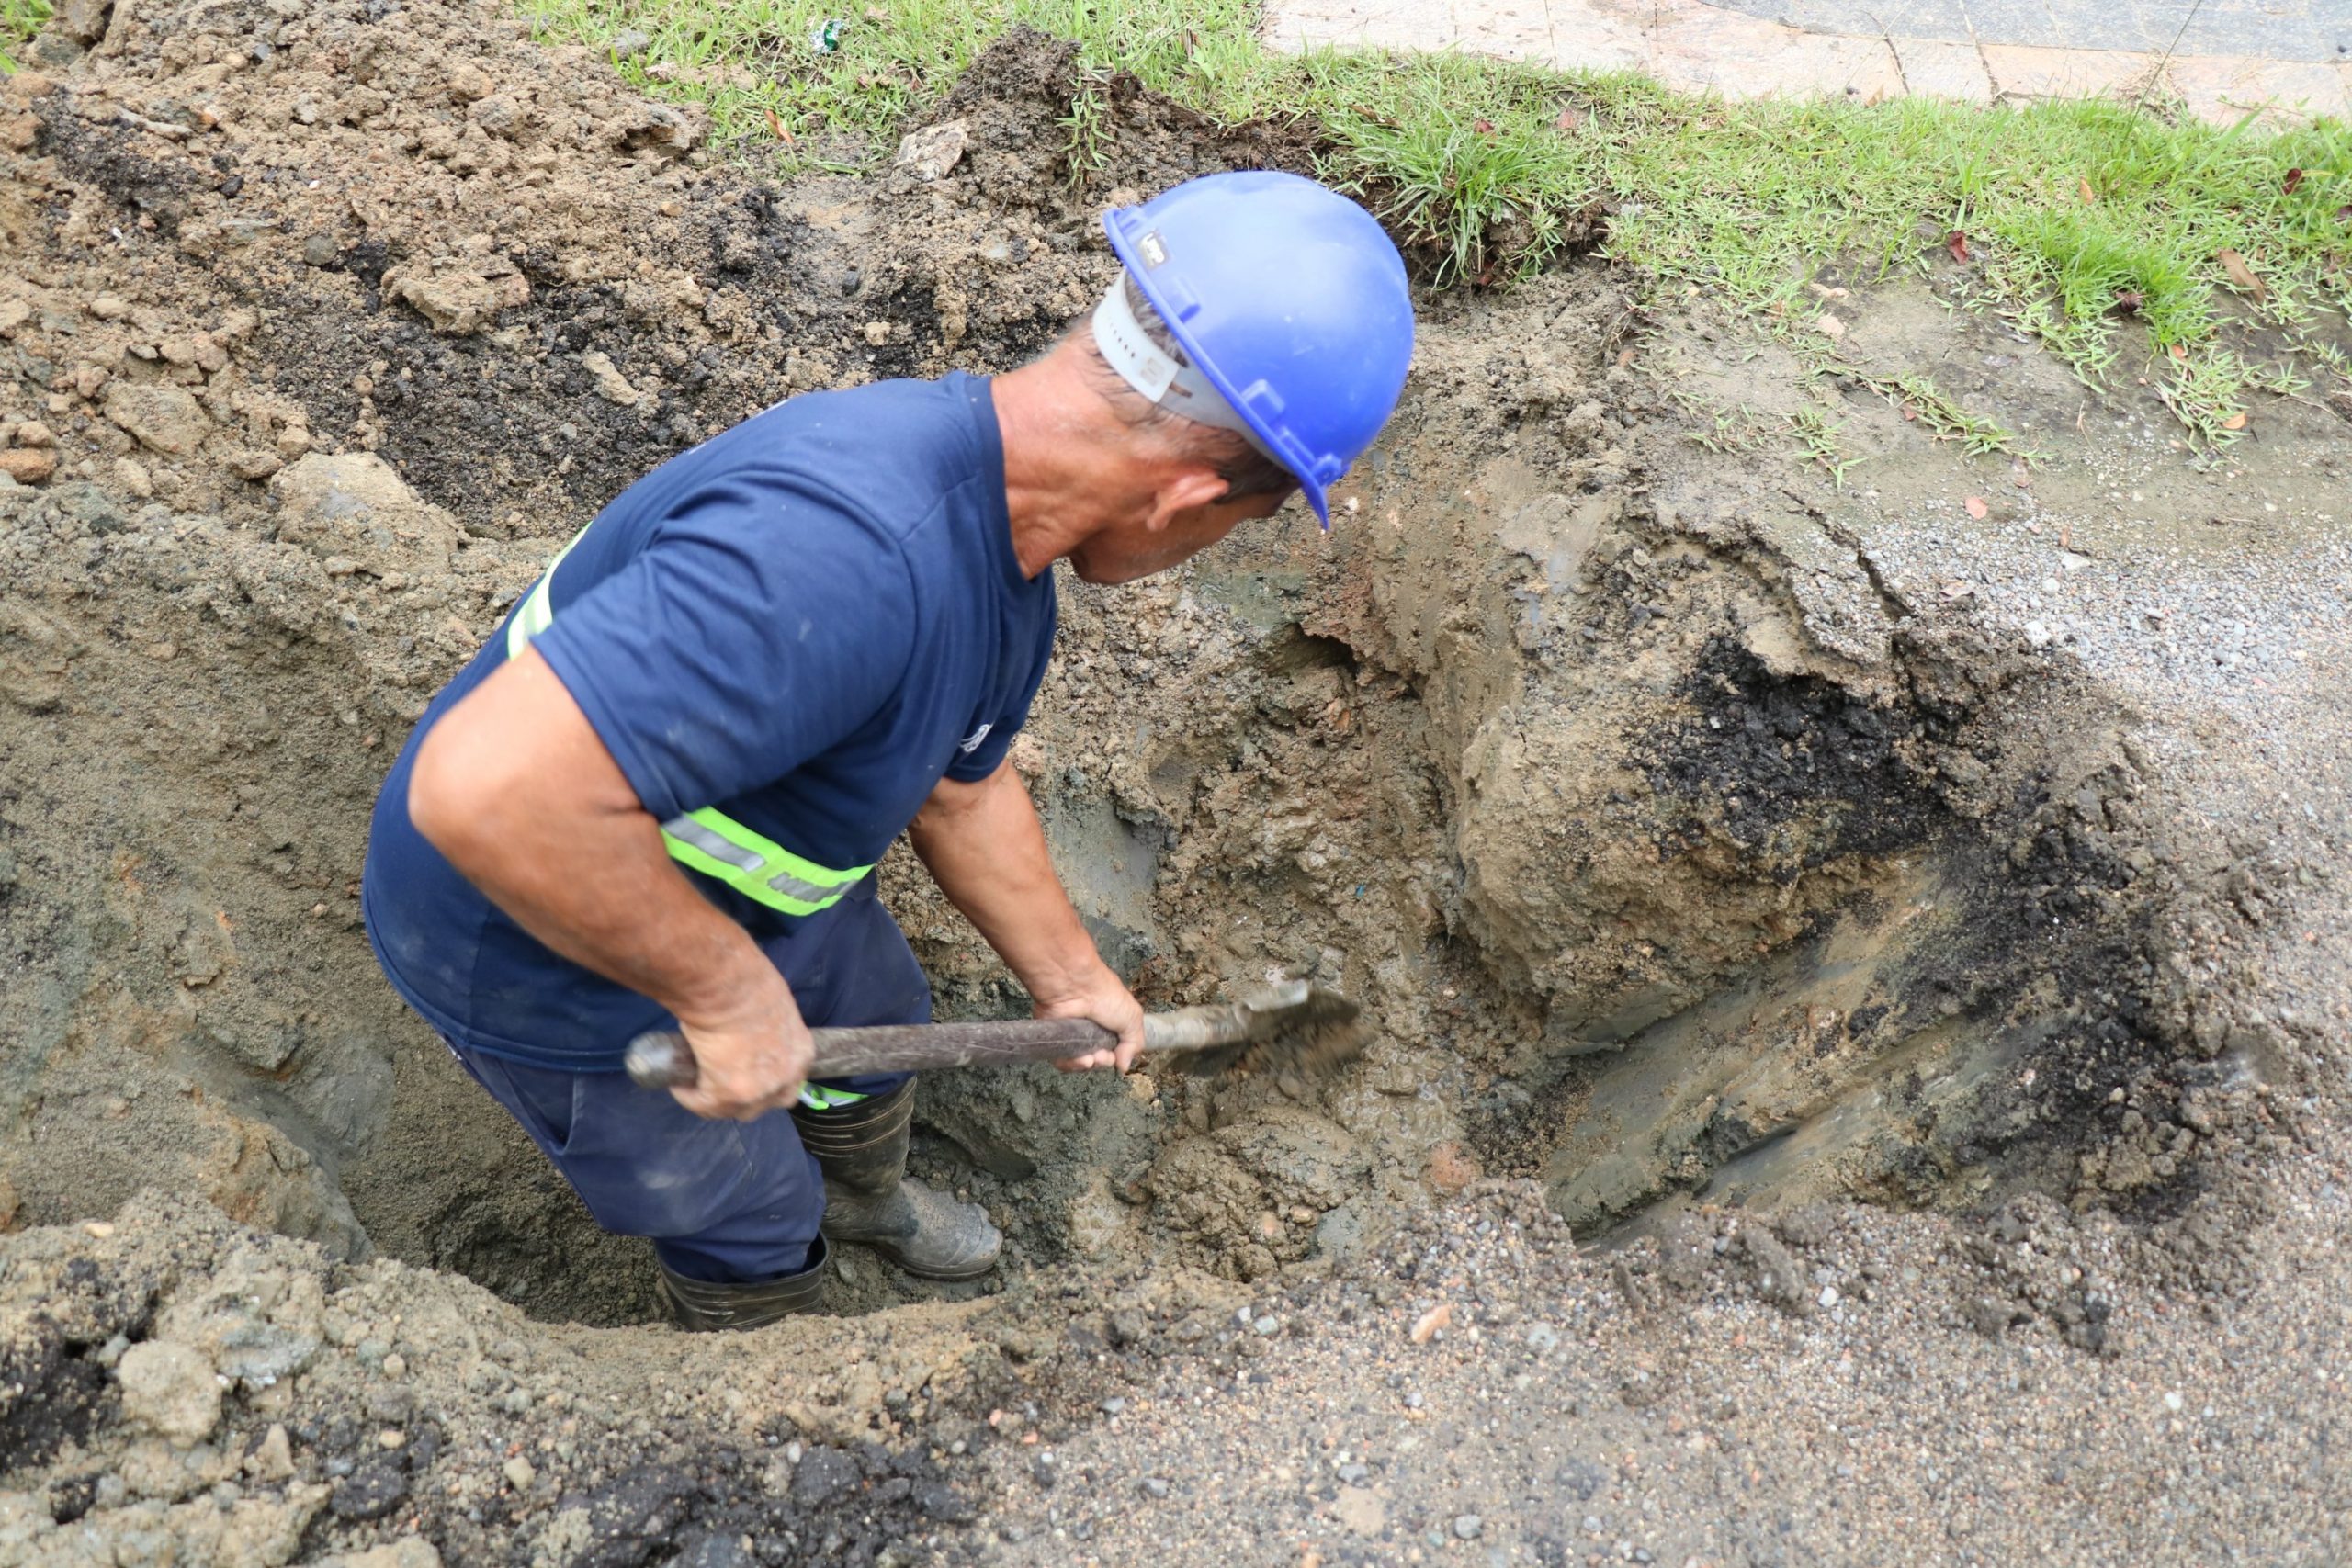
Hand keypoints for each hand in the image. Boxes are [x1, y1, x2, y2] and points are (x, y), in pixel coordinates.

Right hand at [670, 973, 813, 1120]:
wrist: (726, 983)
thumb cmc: (746, 980)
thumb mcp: (771, 1005)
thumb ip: (767, 1028)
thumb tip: (746, 1033)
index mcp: (802, 1052)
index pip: (788, 1081)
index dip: (765, 1081)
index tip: (744, 1072)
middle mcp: (788, 1077)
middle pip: (767, 1103)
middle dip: (745, 1098)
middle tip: (720, 1082)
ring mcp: (760, 1090)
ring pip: (736, 1110)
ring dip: (716, 1101)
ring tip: (696, 1085)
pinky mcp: (730, 1094)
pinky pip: (704, 1105)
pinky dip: (689, 1096)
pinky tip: (679, 1084)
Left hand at [1033, 966, 1145, 1072]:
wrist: (1075, 988)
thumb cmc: (1105, 996)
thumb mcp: (1132, 1017)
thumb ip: (1134, 1043)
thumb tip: (1124, 1066)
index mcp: (1109, 1024)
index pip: (1112, 1050)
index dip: (1115, 1058)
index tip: (1116, 1056)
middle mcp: (1090, 1030)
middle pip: (1096, 1060)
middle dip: (1101, 1062)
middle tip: (1102, 1056)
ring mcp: (1071, 1035)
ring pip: (1078, 1062)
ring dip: (1087, 1065)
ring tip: (1091, 1058)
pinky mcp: (1055, 1038)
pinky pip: (1062, 1061)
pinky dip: (1072, 1063)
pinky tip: (1080, 1059)